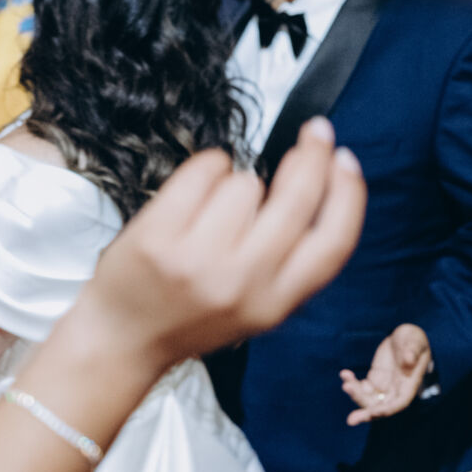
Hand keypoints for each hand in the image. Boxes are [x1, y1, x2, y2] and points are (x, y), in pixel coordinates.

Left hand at [64, 117, 364, 379]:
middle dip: (311, 155)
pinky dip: (207, 168)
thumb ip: (291, 260)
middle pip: (297, 200)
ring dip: (237, 183)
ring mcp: (198, 260)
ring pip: (247, 183)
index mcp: (275, 304)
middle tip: (315, 132)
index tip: (346, 161)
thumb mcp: (258, 307)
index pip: (333, 242)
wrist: (122, 339)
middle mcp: (242, 283)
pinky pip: (203, 172)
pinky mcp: (159, 236)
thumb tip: (322, 182)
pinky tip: (196, 189)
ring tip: (214, 211)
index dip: (348, 194)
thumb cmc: (191, 314)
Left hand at [339, 322, 431, 426]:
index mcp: (409, 385)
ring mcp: (384, 386)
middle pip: (381, 408)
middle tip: (351, 420)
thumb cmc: (413, 338)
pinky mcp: (374, 380)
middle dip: (366, 414)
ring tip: (346, 384)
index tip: (373, 413)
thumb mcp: (415, 340)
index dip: (386, 410)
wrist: (404, 336)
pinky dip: (351, 383)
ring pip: (368, 399)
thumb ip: (413, 350)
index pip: (399, 403)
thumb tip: (409, 360)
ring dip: (356, 396)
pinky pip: (361, 387)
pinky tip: (344, 374)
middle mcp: (396, 390)